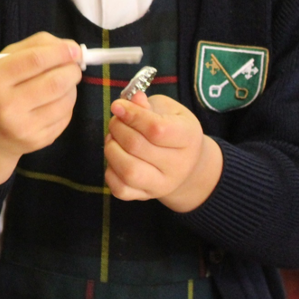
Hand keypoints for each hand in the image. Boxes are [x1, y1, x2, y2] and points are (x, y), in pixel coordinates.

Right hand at [0, 33, 81, 186]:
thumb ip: (32, 48)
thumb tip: (71, 48)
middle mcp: (6, 106)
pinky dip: (66, 104)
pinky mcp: (37, 140)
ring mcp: (23, 127)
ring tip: (62, 83)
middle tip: (74, 66)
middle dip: (72, 70)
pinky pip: (66, 116)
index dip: (60, 52)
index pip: (35, 60)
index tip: (74, 49)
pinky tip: (53, 102)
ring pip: (65, 100)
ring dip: (71, 87)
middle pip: (55, 82)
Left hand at [103, 92, 222, 211]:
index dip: (132, 115)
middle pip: (136, 147)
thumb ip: (148, 105)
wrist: (187, 164)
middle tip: (116, 121)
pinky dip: (110, 171)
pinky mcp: (146, 196)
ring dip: (112, 149)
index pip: (156, 129)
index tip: (117, 106)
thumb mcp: (168, 110)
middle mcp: (178, 166)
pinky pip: (120, 189)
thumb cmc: (173, 129)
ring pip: (128, 171)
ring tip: (114, 139)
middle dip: (117, 128)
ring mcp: (162, 185)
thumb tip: (130, 102)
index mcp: (188, 138)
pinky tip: (116, 158)